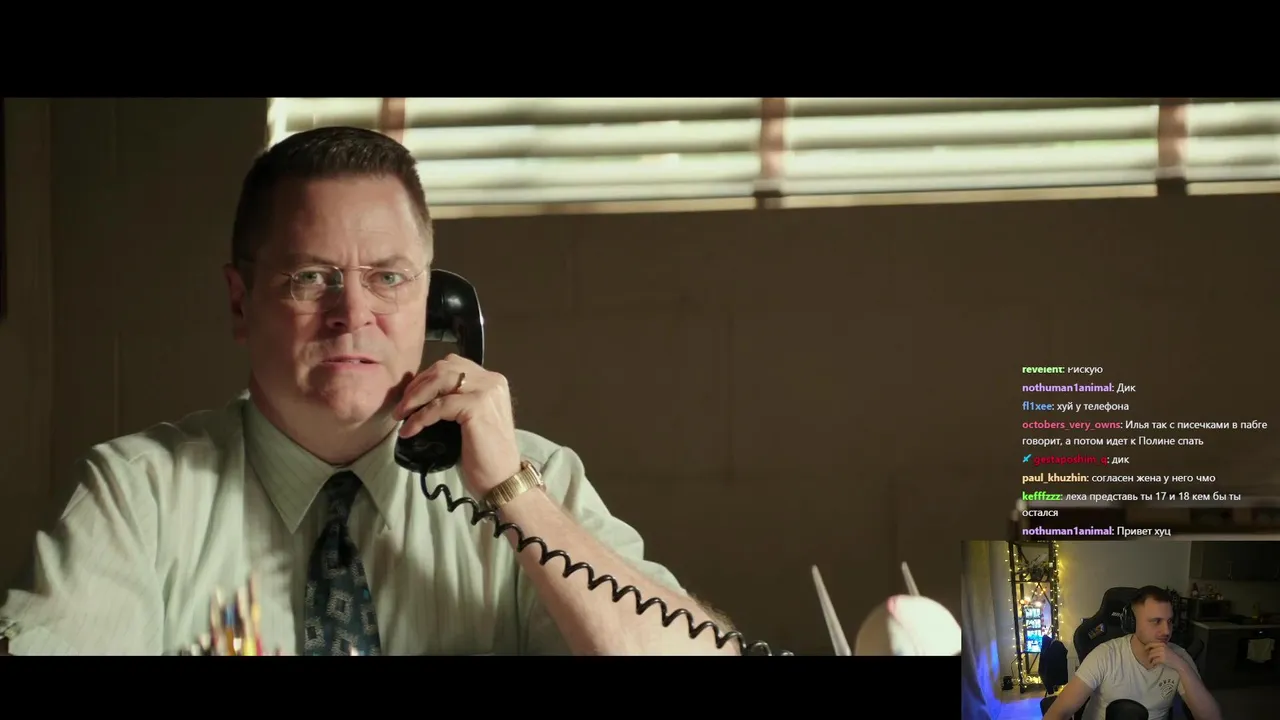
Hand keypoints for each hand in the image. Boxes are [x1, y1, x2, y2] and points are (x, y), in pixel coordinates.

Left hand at [393, 353, 521, 494]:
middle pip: (444, 368)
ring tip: (400, 415)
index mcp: (491, 381)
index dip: (426, 378)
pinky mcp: (477, 407)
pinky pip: (438, 406)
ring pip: (439, 380)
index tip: (410, 397)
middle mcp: (491, 381)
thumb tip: (420, 396)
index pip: (452, 365)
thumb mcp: (470, 419)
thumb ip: (455, 401)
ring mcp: (486, 392)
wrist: (503, 479)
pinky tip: (409, 430)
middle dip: (417, 385)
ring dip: (414, 397)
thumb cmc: (485, 456)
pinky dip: (419, 417)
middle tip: (401, 407)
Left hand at [1146, 642, 1186, 672]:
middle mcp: (1162, 647)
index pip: (1151, 644)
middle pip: (1150, 651)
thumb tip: (1149, 647)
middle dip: (1149, 656)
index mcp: (1162, 644)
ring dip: (1150, 660)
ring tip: (1151, 662)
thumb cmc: (1172, 656)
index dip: (1146, 647)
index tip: (1145, 650)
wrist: (1179, 662)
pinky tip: (1154, 665)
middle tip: (1149, 659)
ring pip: (1151, 656)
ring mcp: (1162, 653)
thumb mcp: (1166, 649)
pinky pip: (1154, 661)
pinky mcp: (1162, 659)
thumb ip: (1159, 647)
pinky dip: (1153, 663)